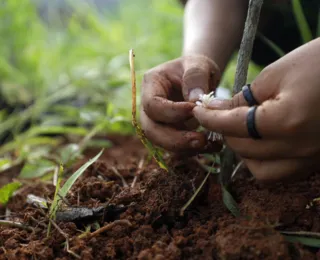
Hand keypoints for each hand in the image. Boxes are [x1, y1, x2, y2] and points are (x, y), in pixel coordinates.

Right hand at [140, 55, 221, 153]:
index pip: (152, 104)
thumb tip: (194, 101)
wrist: (198, 77)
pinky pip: (176, 147)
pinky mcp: (170, 133)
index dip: (170, 112)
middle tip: (200, 140)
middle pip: (151, 130)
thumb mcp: (198, 64)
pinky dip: (193, 150)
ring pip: (162, 142)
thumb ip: (195, 77)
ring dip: (184, 147)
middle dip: (174, 139)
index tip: (193, 110)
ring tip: (208, 144)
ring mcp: (158, 122)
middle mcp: (149, 106)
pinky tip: (212, 145)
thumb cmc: (196, 68)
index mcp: (151, 84)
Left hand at [193, 38, 319, 181]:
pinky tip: (261, 142)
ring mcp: (311, 159)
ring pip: (261, 171)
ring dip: (244, 152)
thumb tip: (217, 111)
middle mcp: (299, 149)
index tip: (197, 110)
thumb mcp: (276, 73)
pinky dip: (264, 161)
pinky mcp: (317, 161)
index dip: (209, 118)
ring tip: (241, 130)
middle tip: (219, 115)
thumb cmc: (319, 62)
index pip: (233, 127)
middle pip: (244, 150)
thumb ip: (243, 99)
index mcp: (287, 122)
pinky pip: (281, 173)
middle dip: (225, 133)